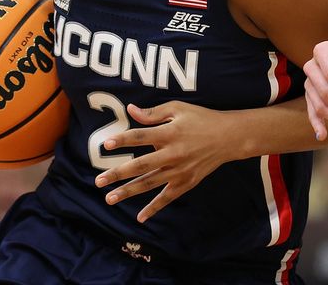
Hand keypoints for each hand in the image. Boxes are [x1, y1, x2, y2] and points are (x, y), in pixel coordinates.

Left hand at [92, 102, 236, 223]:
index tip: (106, 144)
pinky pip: (167, 197)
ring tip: (110, 198)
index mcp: (170, 133)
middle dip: (118, 173)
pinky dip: (154, 208)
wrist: (228, 137)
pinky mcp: (187, 182)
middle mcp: (173, 154)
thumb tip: (131, 110)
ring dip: (129, 192)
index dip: (123, 140)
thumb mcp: (179, 109)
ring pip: (150, 183)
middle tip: (99, 181)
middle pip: (141, 165)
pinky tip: (140, 217)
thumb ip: (154, 112)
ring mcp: (180, 170)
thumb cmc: (202, 119)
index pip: (141, 137)